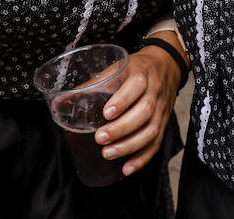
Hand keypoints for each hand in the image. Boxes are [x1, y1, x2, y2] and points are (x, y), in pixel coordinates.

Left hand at [95, 42, 182, 174]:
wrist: (167, 65)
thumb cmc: (138, 68)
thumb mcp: (118, 66)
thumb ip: (96, 82)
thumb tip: (66, 100)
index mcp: (142, 73)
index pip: (137, 85)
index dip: (122, 100)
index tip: (106, 113)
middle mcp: (155, 91)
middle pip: (144, 112)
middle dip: (122, 128)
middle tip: (101, 138)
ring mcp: (161, 109)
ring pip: (151, 130)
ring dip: (130, 146)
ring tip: (109, 153)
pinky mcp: (164, 123)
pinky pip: (156, 143)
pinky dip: (142, 158)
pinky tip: (127, 168)